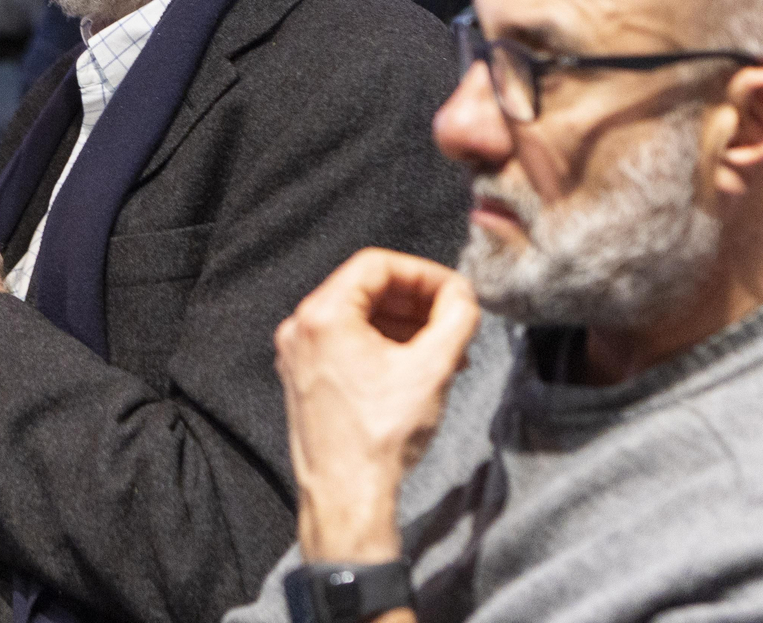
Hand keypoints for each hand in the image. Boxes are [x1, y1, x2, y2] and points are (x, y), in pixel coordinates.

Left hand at [275, 249, 480, 563]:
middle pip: (367, 289)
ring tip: (444, 351)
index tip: (454, 293)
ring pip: (359, 318)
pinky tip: (417, 369)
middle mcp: (301, 328)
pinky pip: (347, 344)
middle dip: (418, 303)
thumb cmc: (380, 438)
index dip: (424, 273)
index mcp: (323, 315)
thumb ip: (457, 317)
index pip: (377, 264)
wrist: (347, 498)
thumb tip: (463, 295)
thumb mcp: (433, 368)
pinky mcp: (305, 378)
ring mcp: (299, 355)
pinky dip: (384, 346)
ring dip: (405, 326)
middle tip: (454, 321)